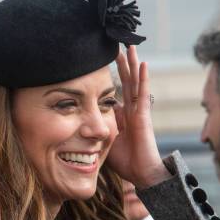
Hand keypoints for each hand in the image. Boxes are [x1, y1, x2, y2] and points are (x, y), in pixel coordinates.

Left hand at [106, 46, 169, 187]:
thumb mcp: (102, 143)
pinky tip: (142, 63)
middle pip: (125, 82)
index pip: (114, 92)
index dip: (109, 78)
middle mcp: (130, 110)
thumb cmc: (124, 162)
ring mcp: (138, 111)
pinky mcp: (144, 116)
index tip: (100, 63)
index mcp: (121, 116)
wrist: (141, 174)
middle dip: (119, 64)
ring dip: (131, 64)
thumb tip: (76, 128)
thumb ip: (93, 133)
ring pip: (134, 83)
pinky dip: (143, 78)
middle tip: (113, 45)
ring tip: (129, 46)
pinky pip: (143, 94)